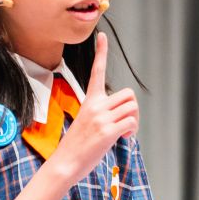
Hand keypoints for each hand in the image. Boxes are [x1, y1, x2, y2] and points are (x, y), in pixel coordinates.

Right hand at [52, 30, 138, 187]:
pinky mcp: (107, 132)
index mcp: (89, 101)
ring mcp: (101, 118)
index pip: (97, 71)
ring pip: (132, 107)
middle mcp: (95, 106)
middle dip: (132, 107)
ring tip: (124, 131)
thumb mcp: (86, 122)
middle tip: (126, 121)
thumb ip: (102, 113)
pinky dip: (132, 130)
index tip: (102, 35)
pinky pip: (131, 122)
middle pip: (128, 94)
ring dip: (134, 120)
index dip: (101, 52)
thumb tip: (122, 116)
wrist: (64, 164)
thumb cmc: (76, 146)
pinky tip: (123, 138)